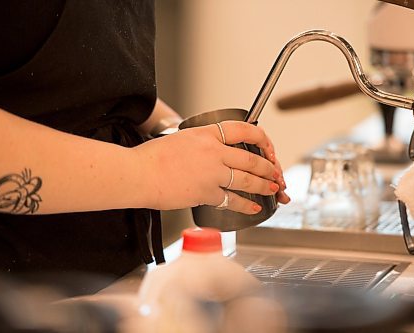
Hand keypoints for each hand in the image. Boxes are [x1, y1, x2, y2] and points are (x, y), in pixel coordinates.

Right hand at [134, 121, 289, 213]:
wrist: (138, 174)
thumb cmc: (151, 157)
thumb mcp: (180, 139)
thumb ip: (201, 144)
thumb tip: (214, 153)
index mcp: (206, 134)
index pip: (243, 129)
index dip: (262, 138)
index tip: (267, 147)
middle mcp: (213, 152)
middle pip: (252, 158)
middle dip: (269, 167)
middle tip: (276, 173)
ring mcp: (212, 173)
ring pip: (248, 179)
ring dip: (264, 185)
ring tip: (273, 189)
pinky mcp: (206, 193)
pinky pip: (233, 200)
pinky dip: (246, 205)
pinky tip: (253, 207)